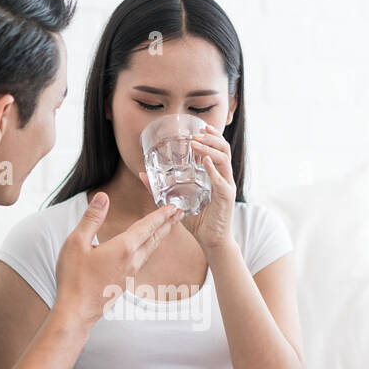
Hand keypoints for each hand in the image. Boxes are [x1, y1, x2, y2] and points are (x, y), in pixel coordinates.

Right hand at [55, 191, 182, 323]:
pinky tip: (145, 249)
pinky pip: (142, 261)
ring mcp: (129, 274)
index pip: (146, 226)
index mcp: (123, 249)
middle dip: (167, 224)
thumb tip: (103, 198)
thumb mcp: (76, 243)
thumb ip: (92, 219)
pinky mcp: (124, 282)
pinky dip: (148, 249)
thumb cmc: (74, 279)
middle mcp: (131, 261)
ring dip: (159, 237)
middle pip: (154, 239)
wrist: (76, 312)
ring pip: (149, 251)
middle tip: (179, 214)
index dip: (160, 215)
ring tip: (166, 228)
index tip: (172, 207)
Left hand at [139, 124, 235, 251]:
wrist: (211, 241)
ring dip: (210, 149)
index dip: (212, 137)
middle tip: (197, 132)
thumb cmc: (198, 221)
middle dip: (211, 138)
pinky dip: (213, 170)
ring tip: (196, 143)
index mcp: (215, 175)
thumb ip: (160, 188)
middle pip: (224, 150)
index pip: (218, 150)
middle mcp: (223, 178)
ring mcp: (227, 187)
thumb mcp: (176, 200)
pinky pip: (221, 181)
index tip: (201, 127)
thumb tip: (142, 174)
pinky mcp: (226, 198)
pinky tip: (206, 163)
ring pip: (224, 160)